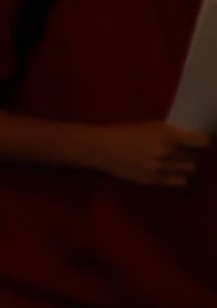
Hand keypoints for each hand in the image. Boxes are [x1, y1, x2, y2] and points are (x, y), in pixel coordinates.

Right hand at [81, 123, 206, 188]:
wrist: (102, 149)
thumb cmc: (127, 132)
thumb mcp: (152, 126)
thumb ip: (173, 133)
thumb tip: (193, 139)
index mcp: (167, 136)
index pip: (202, 142)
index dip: (204, 141)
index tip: (201, 141)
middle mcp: (166, 154)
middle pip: (197, 158)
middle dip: (194, 154)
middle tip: (186, 150)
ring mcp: (160, 169)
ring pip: (190, 170)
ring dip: (187, 165)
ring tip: (178, 161)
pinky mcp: (154, 181)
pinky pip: (181, 182)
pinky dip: (181, 176)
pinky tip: (173, 171)